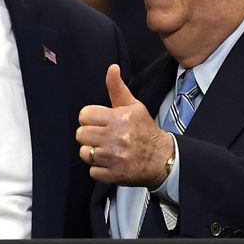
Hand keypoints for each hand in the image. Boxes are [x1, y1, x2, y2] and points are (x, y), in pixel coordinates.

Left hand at [75, 65, 174, 186]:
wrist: (162, 158)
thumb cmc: (145, 130)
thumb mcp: (134, 106)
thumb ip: (117, 88)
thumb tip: (112, 68)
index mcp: (119, 118)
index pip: (84, 115)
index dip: (90, 119)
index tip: (99, 122)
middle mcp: (116, 137)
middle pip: (81, 134)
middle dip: (89, 136)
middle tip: (101, 137)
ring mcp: (114, 157)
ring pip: (84, 153)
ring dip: (93, 153)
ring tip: (105, 150)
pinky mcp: (115, 174)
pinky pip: (92, 171)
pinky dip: (99, 169)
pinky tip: (110, 163)